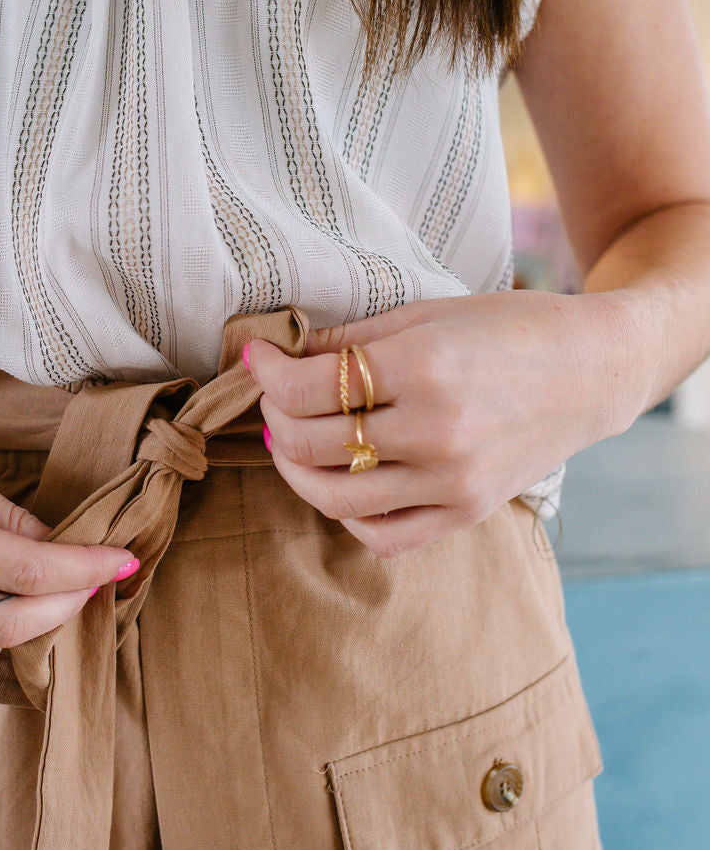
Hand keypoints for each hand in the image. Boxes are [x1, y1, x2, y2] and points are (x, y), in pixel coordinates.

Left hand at [247, 290, 635, 556]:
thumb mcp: (428, 314)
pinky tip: (340, 481)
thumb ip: (351, 339)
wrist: (592, 371)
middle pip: (313, 443)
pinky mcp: (467, 512)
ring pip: (338, 498)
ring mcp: (453, 480)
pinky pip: (383, 535)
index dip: (268, 373)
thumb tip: (281, 356)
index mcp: (425, 366)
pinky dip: (347, 515)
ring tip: (291, 443)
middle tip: (274, 399)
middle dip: (276, 419)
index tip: (257, 359)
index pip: (310, 386)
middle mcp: (437, 430)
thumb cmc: (509, 328)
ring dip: (296, 471)